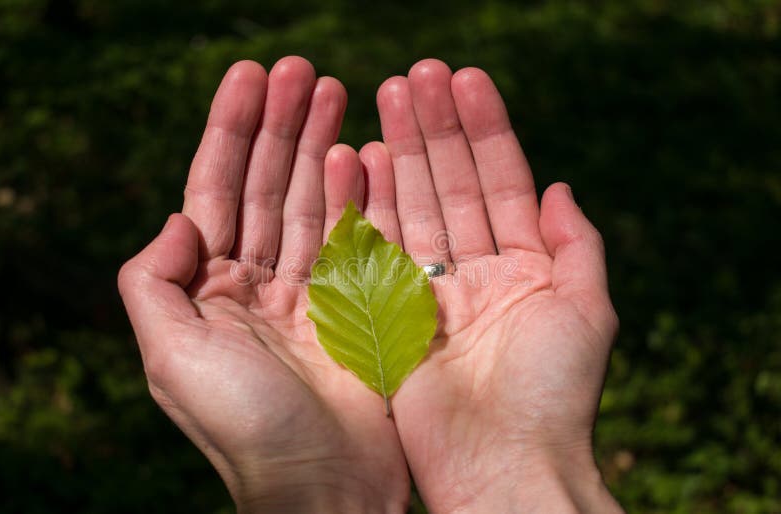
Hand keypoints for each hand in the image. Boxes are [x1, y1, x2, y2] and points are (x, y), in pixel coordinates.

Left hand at [118, 57, 408, 513]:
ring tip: (339, 93)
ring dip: (323, 147)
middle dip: (283, 125)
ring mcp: (310, 293)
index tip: (253, 76)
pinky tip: (366, 154)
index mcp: (208, 290)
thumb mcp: (172, 356)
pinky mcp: (356, 308)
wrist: (325, 487)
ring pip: (313, 202)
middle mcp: (256, 285)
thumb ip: (155, 281)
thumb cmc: (245, 429)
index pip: (216, 190)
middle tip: (305, 70)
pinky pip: (359, 237)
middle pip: (267, 185)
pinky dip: (362, 194)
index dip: (231, 130)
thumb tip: (178, 217)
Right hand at [364, 59, 623, 512]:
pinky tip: (361, 158)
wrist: (503, 466)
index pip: (500, 181)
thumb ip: (579, 244)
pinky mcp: (388, 315)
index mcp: (522, 267)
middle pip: (450, 185)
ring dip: (400, 152)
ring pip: (411, 207)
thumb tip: (562, 186)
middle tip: (416, 74)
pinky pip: (375, 249)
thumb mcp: (589, 310)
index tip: (465, 79)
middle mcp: (474, 272)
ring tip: (386, 97)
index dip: (484, 130)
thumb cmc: (555, 396)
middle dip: (435, 128)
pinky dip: (367, 205)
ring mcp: (428, 291)